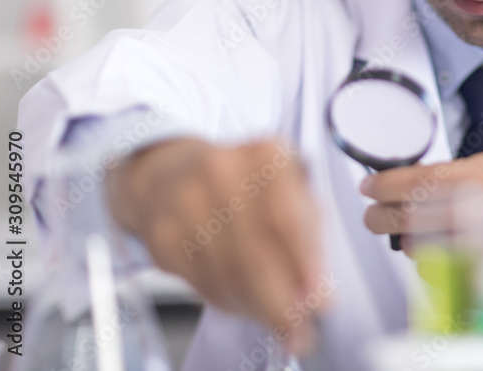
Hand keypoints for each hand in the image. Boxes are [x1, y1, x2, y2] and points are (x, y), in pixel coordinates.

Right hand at [106, 137, 325, 352]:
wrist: (173, 174)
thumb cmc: (246, 185)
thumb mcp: (293, 190)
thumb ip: (310, 236)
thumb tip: (315, 292)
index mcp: (266, 155)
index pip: (287, 218)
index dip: (305, 264)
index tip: (320, 300)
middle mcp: (222, 170)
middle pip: (255, 253)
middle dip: (282, 302)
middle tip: (299, 328)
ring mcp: (185, 202)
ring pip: (228, 276)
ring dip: (256, 308)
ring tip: (275, 317)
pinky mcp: (162, 235)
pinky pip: (201, 284)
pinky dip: (228, 302)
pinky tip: (243, 299)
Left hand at [360, 152, 482, 300]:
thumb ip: (447, 180)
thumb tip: (390, 184)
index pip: (429, 175)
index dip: (390, 183)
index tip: (368, 187)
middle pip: (424, 210)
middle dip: (387, 216)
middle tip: (372, 217)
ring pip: (429, 245)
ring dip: (409, 244)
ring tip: (405, 238)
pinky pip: (445, 274)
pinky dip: (431, 269)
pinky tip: (434, 259)